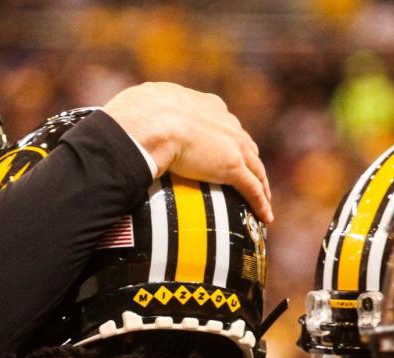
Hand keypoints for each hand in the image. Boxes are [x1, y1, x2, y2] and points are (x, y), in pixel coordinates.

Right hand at [103, 82, 272, 222]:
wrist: (151, 123)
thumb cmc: (140, 113)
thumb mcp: (145, 104)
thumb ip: (147, 112)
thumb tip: (128, 119)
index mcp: (206, 105)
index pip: (224, 123)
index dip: (227, 138)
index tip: (225, 149)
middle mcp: (226, 122)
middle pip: (245, 145)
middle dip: (248, 160)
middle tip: (248, 177)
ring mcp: (232, 145)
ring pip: (256, 168)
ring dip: (262, 185)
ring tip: (263, 201)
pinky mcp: (232, 167)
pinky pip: (253, 188)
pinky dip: (261, 203)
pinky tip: (266, 217)